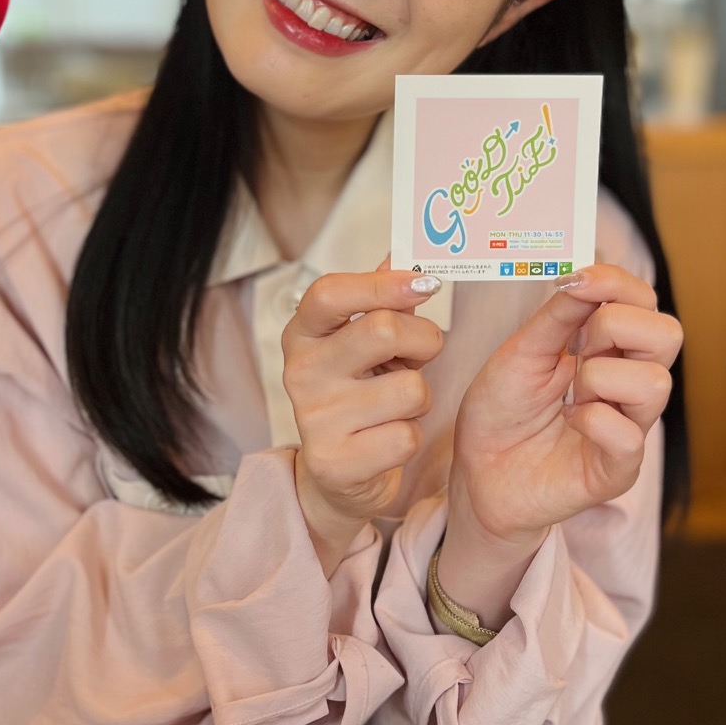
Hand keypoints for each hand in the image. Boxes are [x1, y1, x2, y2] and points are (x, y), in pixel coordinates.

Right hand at [283, 256, 444, 574]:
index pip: (330, 292)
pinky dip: (411, 438)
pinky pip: (407, 437)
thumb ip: (381, 296)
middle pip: (382, 330)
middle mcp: (301, 371)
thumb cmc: (358, 392)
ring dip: (419, 398)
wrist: (337, 473)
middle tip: (420, 356)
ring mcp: (314, 418)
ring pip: (409, 389)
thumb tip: (404, 250)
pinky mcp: (335, 462)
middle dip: (423, 340)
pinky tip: (387, 439)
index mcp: (304, 333)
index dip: (382, 284)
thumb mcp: (363, 340)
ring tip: (395, 405)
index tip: (424, 284)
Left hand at [438, 264, 681, 625]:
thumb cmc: (501, 412)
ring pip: (657, 382)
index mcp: (609, 349)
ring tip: (568, 396)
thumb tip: (584, 274)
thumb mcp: (521, 351)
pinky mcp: (618, 468)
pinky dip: (594, 420)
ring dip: (600, 377)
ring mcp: (628, 425)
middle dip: (616, 327)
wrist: (478, 473)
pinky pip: (630, 435)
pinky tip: (570, 422)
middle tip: (575, 349)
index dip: (617, 284)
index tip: (575, 283)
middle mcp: (628, 383)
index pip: (644, 303)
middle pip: (668, 334)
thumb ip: (557, 316)